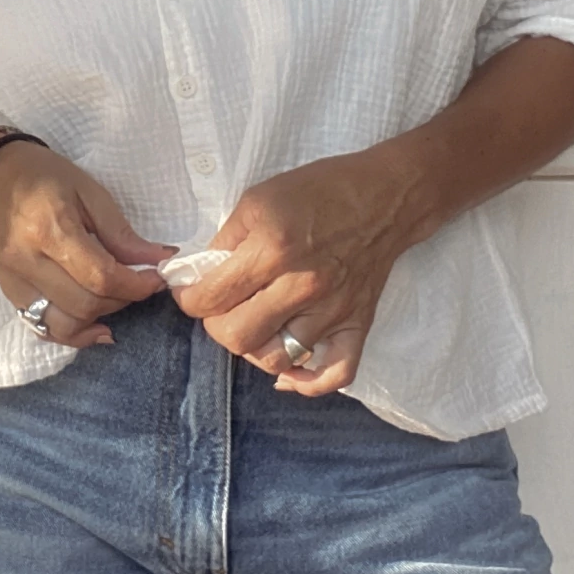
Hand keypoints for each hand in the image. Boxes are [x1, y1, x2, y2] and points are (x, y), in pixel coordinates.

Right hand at [0, 141, 176, 348]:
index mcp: (50, 229)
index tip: (156, 278)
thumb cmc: (40, 174)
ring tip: (116, 300)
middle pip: (84, 304)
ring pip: (63, 325)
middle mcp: (28, 260)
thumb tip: (159, 259)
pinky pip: (42, 327)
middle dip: (122, 300)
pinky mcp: (8, 292)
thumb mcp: (87, 190)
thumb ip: (120, 232)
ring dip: (99, 319)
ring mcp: (14, 281)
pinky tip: (94, 325)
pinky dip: (72, 333)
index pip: (101, 275)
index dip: (136, 284)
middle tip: (138, 283)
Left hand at [172, 145, 417, 394]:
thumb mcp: (258, 199)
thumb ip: (225, 239)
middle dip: (216, 325)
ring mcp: (333, 310)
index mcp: (273, 250)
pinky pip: (335, 375)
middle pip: (238, 337)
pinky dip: (307, 383)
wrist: (384, 197)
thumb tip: (200, 273)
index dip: (189, 298)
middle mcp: (302, 286)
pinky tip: (287, 373)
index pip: (212, 298)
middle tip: (220, 307)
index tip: (190, 292)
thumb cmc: (319, 190)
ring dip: (254, 348)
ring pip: (277, 360)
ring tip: (252, 325)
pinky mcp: (357, 324)